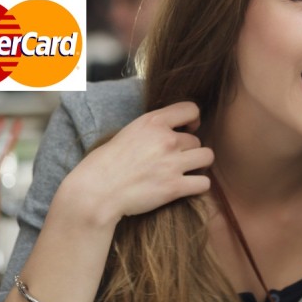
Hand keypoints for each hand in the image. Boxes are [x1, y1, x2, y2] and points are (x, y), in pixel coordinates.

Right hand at [60, 101, 212, 226]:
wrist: (95, 193)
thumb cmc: (105, 165)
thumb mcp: (128, 133)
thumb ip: (152, 129)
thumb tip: (172, 129)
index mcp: (152, 122)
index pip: (191, 109)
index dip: (193, 120)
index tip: (188, 129)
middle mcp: (166, 139)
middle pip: (197, 140)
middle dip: (188, 150)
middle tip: (174, 161)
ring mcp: (172, 163)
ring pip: (207, 157)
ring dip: (198, 165)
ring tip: (185, 172)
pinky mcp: (174, 187)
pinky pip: (204, 183)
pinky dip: (198, 186)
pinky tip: (187, 187)